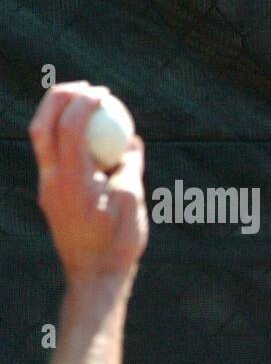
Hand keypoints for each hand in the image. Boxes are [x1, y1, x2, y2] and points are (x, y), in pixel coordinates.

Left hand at [30, 82, 147, 281]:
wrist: (94, 276)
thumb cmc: (120, 244)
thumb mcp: (135, 202)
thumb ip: (131, 167)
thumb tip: (132, 140)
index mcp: (76, 183)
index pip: (73, 131)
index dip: (85, 105)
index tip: (104, 94)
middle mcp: (54, 181)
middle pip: (43, 127)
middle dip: (60, 99)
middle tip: (86, 87)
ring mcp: (47, 187)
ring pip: (42, 140)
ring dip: (58, 115)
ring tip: (83, 103)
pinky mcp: (50, 194)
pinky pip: (53, 156)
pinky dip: (67, 137)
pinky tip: (88, 135)